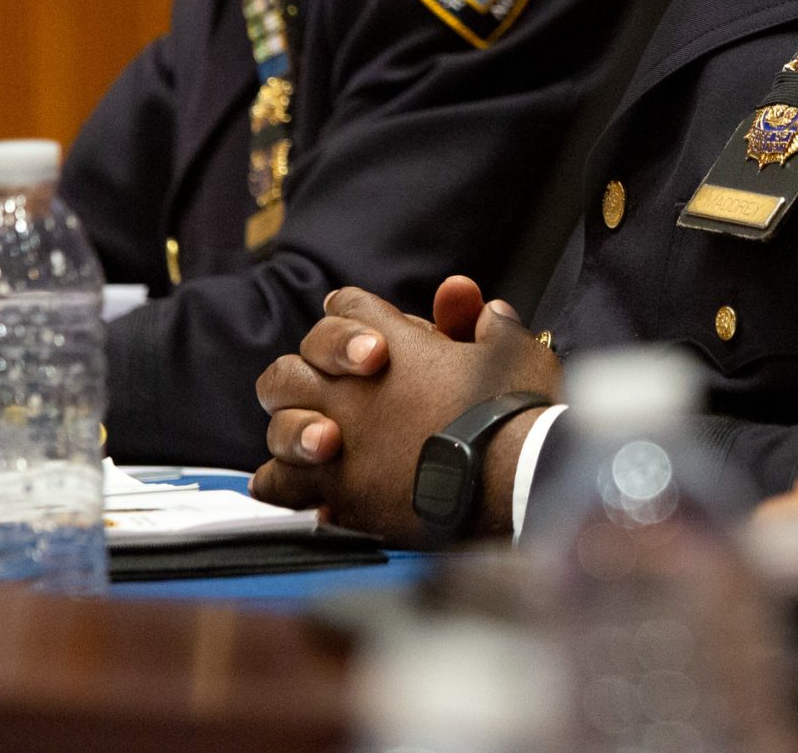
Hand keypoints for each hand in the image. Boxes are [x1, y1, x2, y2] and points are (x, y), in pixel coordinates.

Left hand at [249, 280, 561, 544]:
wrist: (509, 478)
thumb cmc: (514, 412)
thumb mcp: (515, 353)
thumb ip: (493, 326)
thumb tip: (487, 310)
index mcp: (389, 343)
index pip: (346, 306)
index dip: (355, 313)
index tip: (365, 330)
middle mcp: (351, 388)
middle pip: (296, 362)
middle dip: (310, 366)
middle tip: (332, 381)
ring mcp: (338, 440)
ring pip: (281, 421)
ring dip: (292, 426)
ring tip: (315, 438)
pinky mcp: (338, 491)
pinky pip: (282, 485)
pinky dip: (285, 483)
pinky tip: (294, 485)